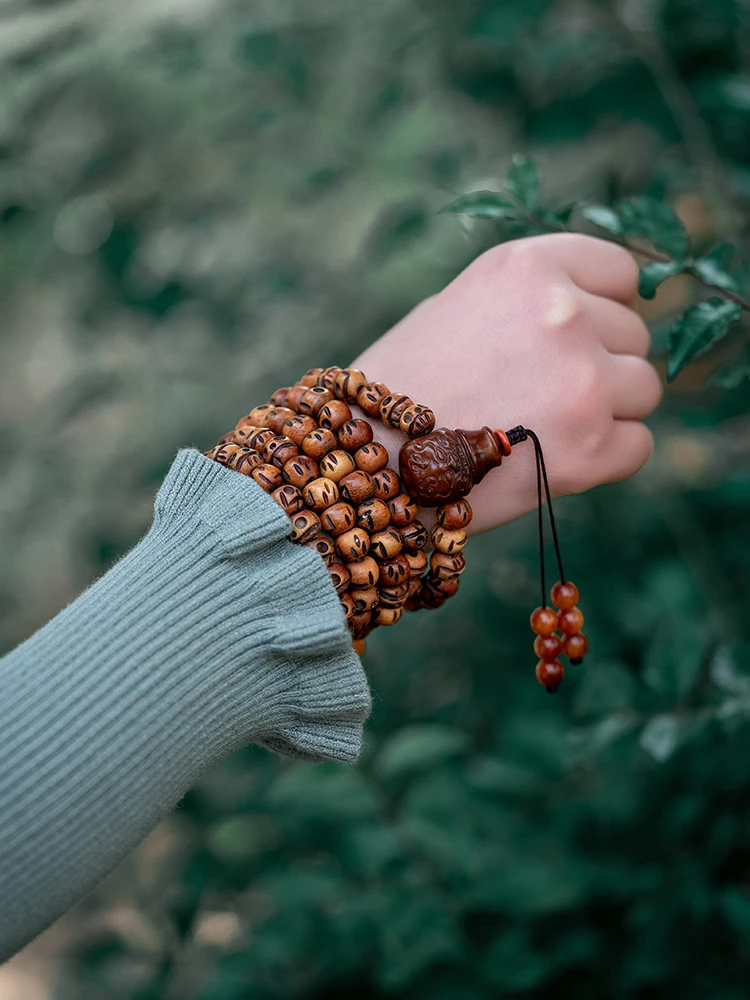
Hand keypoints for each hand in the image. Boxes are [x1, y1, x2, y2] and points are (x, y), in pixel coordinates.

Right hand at [351, 233, 661, 534]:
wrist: (364, 463)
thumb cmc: (400, 387)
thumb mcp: (458, 306)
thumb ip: (530, 302)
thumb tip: (598, 314)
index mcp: (525, 268)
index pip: (620, 271)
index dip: (604, 306)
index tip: (584, 333)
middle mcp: (561, 314)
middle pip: (633, 335)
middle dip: (599, 363)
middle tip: (541, 394)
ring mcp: (581, 383)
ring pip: (643, 389)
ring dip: (607, 409)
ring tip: (544, 427)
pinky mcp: (588, 450)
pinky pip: (639, 445)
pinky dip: (607, 456)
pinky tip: (556, 459)